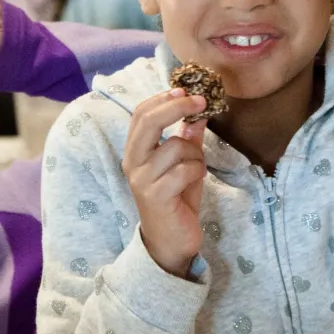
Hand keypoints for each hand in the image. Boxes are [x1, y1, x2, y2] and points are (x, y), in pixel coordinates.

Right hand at [123, 88, 208, 278]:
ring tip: (195, 170)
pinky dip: (197, 172)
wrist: (171, 242)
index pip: (141, 113)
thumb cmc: (177, 200)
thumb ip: (188, 140)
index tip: (187, 90)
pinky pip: (185, 169)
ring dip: (196, 155)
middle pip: (148, 120)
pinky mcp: (156, 195)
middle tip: (201, 102)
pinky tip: (195, 183)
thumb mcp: (185, 164)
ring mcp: (142, 179)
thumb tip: (197, 114)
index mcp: (136, 151)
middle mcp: (133, 162)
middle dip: (177, 106)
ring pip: (177, 146)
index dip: (164, 98)